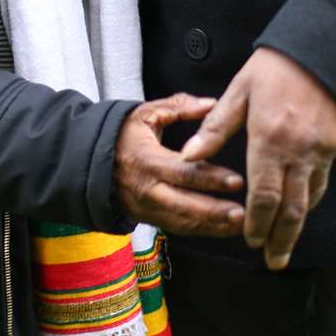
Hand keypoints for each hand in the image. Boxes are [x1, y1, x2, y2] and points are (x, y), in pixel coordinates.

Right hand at [115, 94, 244, 236]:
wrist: (91, 161)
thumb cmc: (123, 134)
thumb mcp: (145, 113)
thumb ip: (179, 106)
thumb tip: (211, 103)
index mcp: (149, 160)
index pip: (184, 173)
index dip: (211, 178)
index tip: (237, 181)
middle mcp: (148, 189)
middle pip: (185, 206)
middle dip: (215, 212)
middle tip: (244, 214)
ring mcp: (147, 208)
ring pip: (183, 223)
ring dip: (214, 227)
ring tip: (242, 224)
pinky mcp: (149, 219)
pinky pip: (178, 229)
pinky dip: (202, 231)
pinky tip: (224, 229)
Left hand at [181, 48, 335, 270]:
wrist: (327, 48)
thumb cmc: (277, 67)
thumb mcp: (241, 90)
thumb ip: (217, 127)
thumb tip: (190, 155)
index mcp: (269, 140)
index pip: (263, 196)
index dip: (257, 224)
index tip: (250, 242)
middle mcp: (299, 151)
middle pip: (291, 209)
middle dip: (281, 239)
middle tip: (275, 261)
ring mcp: (323, 149)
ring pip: (310, 198)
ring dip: (298, 223)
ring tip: (287, 242)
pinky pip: (324, 177)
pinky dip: (312, 195)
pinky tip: (303, 204)